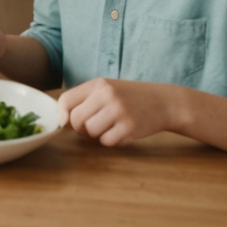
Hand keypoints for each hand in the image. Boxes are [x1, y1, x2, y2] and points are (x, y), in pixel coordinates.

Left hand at [58, 78, 187, 145]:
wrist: (165, 103)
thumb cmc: (131, 98)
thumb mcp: (108, 89)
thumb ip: (85, 100)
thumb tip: (62, 121)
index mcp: (99, 84)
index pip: (66, 100)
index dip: (61, 115)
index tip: (65, 123)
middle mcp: (107, 95)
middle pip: (76, 119)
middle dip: (79, 129)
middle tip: (89, 129)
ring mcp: (119, 111)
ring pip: (91, 132)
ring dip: (95, 135)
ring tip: (108, 128)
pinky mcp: (130, 127)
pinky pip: (107, 141)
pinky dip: (111, 141)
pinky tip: (120, 133)